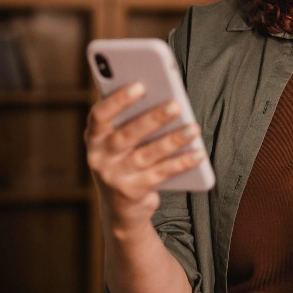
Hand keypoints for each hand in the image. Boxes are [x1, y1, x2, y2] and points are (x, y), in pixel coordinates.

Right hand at [85, 82, 205, 230]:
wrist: (119, 206)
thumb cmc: (124, 158)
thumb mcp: (118, 139)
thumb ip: (130, 119)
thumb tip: (162, 96)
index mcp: (94, 137)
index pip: (100, 115)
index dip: (118, 100)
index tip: (139, 85)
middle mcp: (99, 157)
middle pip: (127, 135)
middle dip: (153, 119)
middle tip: (176, 105)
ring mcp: (115, 177)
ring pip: (147, 155)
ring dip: (172, 140)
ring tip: (193, 128)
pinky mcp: (133, 192)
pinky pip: (162, 173)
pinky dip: (182, 162)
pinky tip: (198, 153)